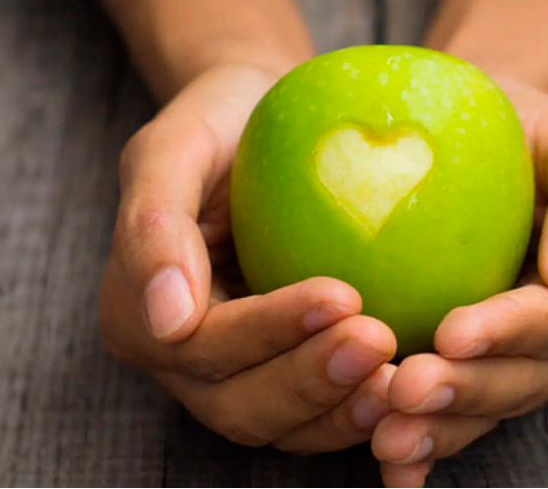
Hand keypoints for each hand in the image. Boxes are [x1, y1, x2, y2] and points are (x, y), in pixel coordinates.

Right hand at [98, 63, 397, 453]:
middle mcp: (181, 363)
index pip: (201, 343)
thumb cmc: (216, 121)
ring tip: (404, 379)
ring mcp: (233, 379)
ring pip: (281, 426)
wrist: (259, 122)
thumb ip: (153, 225)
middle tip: (380, 340)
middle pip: (239, 404)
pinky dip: (360, 410)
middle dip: (310, 382)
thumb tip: (166, 319)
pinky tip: (409, 383)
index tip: (342, 295)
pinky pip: (319, 416)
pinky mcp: (284, 379)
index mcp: (138, 315)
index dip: (268, 331)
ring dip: (342, 411)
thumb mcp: (172, 147)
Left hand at [371, 78, 547, 486]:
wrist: (459, 138)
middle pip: (525, 382)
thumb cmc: (517, 129)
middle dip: (468, 392)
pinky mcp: (463, 383)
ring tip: (386, 435)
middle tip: (405, 388)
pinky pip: (447, 424)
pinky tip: (388, 473)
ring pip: (484, 415)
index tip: (455, 332)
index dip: (515, 332)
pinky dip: (420, 454)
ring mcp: (512, 371)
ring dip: (438, 431)